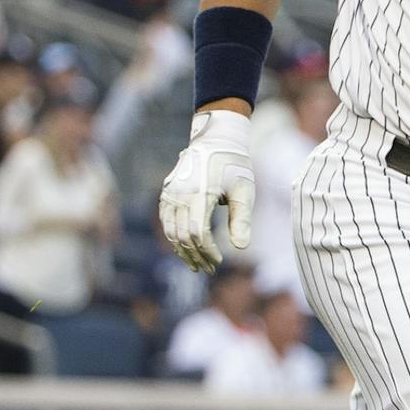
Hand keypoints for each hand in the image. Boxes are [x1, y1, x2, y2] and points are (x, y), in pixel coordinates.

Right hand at [160, 109, 254, 271]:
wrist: (215, 140)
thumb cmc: (234, 166)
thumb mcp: (243, 191)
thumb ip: (241, 219)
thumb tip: (241, 247)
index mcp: (200, 193)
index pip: (198, 232)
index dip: (207, 251)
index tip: (218, 261)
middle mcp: (180, 194)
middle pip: (183, 235)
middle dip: (196, 255)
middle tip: (210, 268)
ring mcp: (170, 193)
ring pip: (171, 231)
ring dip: (183, 250)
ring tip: (197, 264)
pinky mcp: (166, 193)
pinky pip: (166, 221)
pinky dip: (174, 237)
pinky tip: (185, 248)